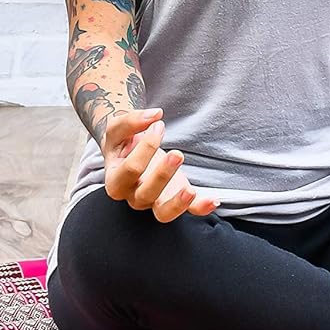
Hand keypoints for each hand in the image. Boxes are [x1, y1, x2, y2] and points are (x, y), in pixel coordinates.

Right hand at [99, 107, 219, 220]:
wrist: (128, 151)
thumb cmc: (122, 142)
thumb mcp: (117, 128)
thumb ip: (131, 121)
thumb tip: (155, 115)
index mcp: (116, 180)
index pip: (130, 170)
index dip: (146, 148)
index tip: (159, 125)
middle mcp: (134, 195)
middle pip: (145, 194)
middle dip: (162, 175)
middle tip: (177, 154)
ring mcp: (155, 201)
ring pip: (163, 214)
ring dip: (178, 203)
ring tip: (190, 190)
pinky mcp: (175, 198)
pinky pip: (189, 211)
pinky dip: (201, 208)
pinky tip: (213, 201)